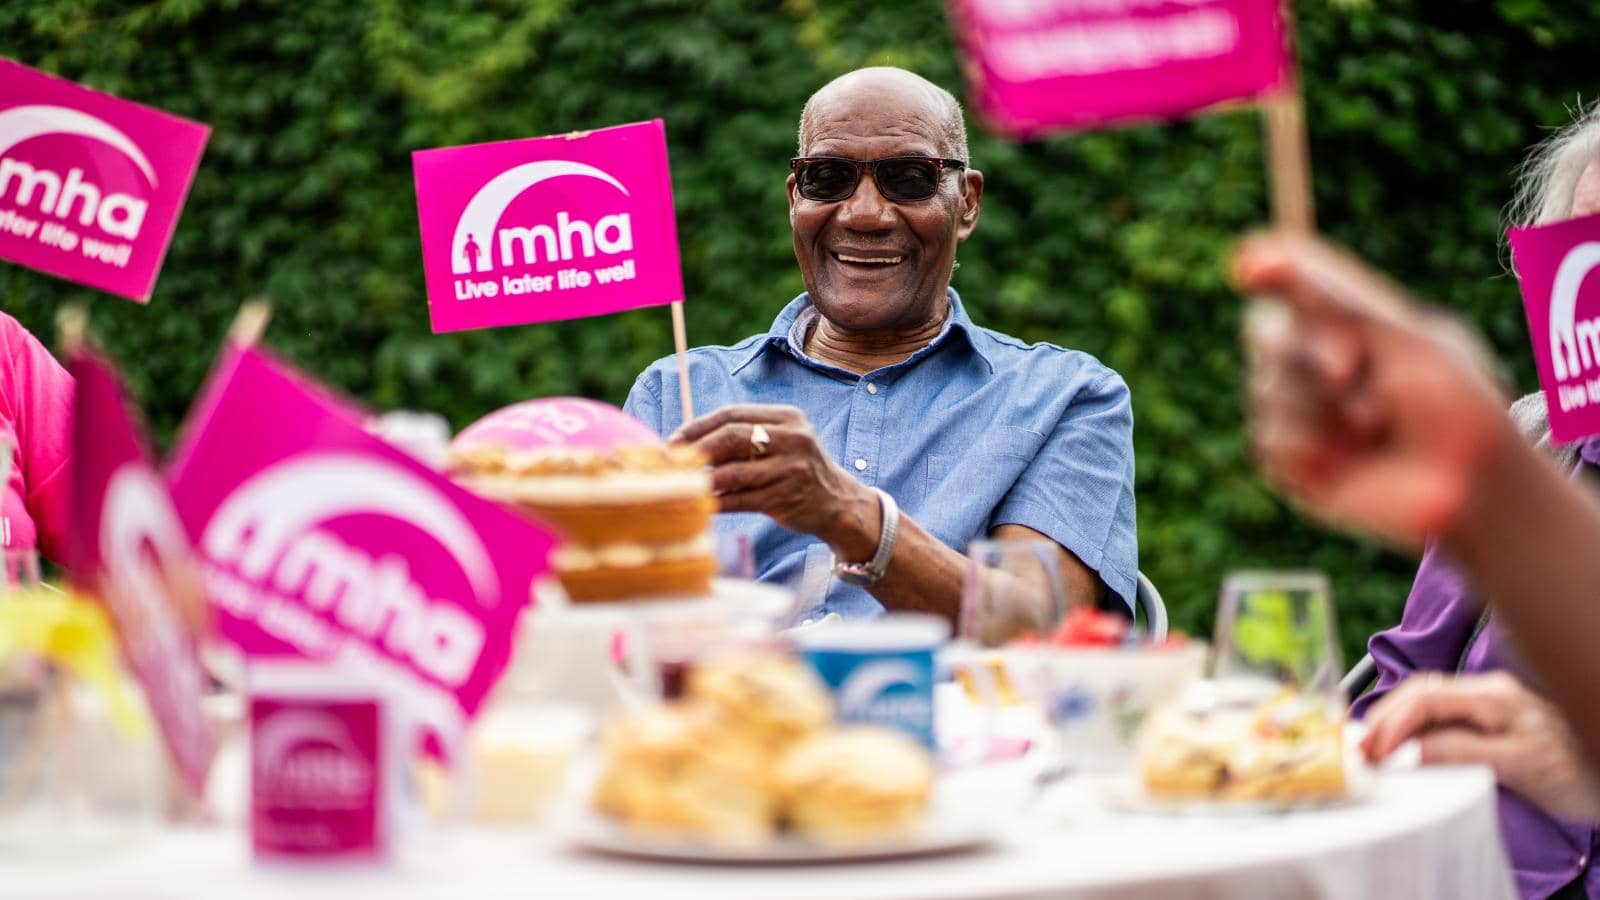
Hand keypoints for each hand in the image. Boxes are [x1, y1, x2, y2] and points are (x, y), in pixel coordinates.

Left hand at [671, 404, 879, 557]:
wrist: (837, 502)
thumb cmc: (796, 469)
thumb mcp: (782, 441)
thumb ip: (745, 436)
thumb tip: (690, 441)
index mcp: (787, 418)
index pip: (732, 414)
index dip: (699, 426)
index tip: (674, 439)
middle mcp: (792, 439)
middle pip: (731, 437)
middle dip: (697, 449)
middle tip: (674, 462)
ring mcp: (790, 469)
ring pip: (732, 472)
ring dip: (703, 479)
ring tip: (684, 484)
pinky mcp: (785, 498)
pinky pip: (740, 500)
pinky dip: (717, 502)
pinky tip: (703, 503)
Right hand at [1233, 232, 1511, 546]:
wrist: (1473, 484)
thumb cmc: (1454, 403)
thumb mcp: (1407, 338)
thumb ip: (1339, 300)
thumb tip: (1258, 255)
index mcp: (1346, 322)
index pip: (1292, 284)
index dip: (1268, 270)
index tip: (1251, 267)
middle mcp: (1313, 363)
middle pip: (1265, 333)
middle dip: (1307, 348)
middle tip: (1351, 370)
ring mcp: (1298, 411)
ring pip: (1265, 387)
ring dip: (1319, 406)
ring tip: (1376, 426)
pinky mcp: (1289, 462)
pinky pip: (1270, 438)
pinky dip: (1311, 445)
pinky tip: (1351, 459)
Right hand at [1362, 672, 1599, 820]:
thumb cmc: (1577, 771)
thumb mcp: (1521, 765)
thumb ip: (1466, 752)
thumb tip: (1414, 750)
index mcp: (1494, 697)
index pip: (1426, 698)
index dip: (1392, 721)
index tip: (1370, 749)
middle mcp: (1487, 692)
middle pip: (1419, 692)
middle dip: (1383, 718)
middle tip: (1359, 751)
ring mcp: (1487, 703)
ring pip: (1425, 700)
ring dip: (1393, 721)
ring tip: (1370, 748)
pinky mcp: (1487, 719)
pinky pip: (1438, 714)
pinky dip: (1411, 727)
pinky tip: (1399, 744)